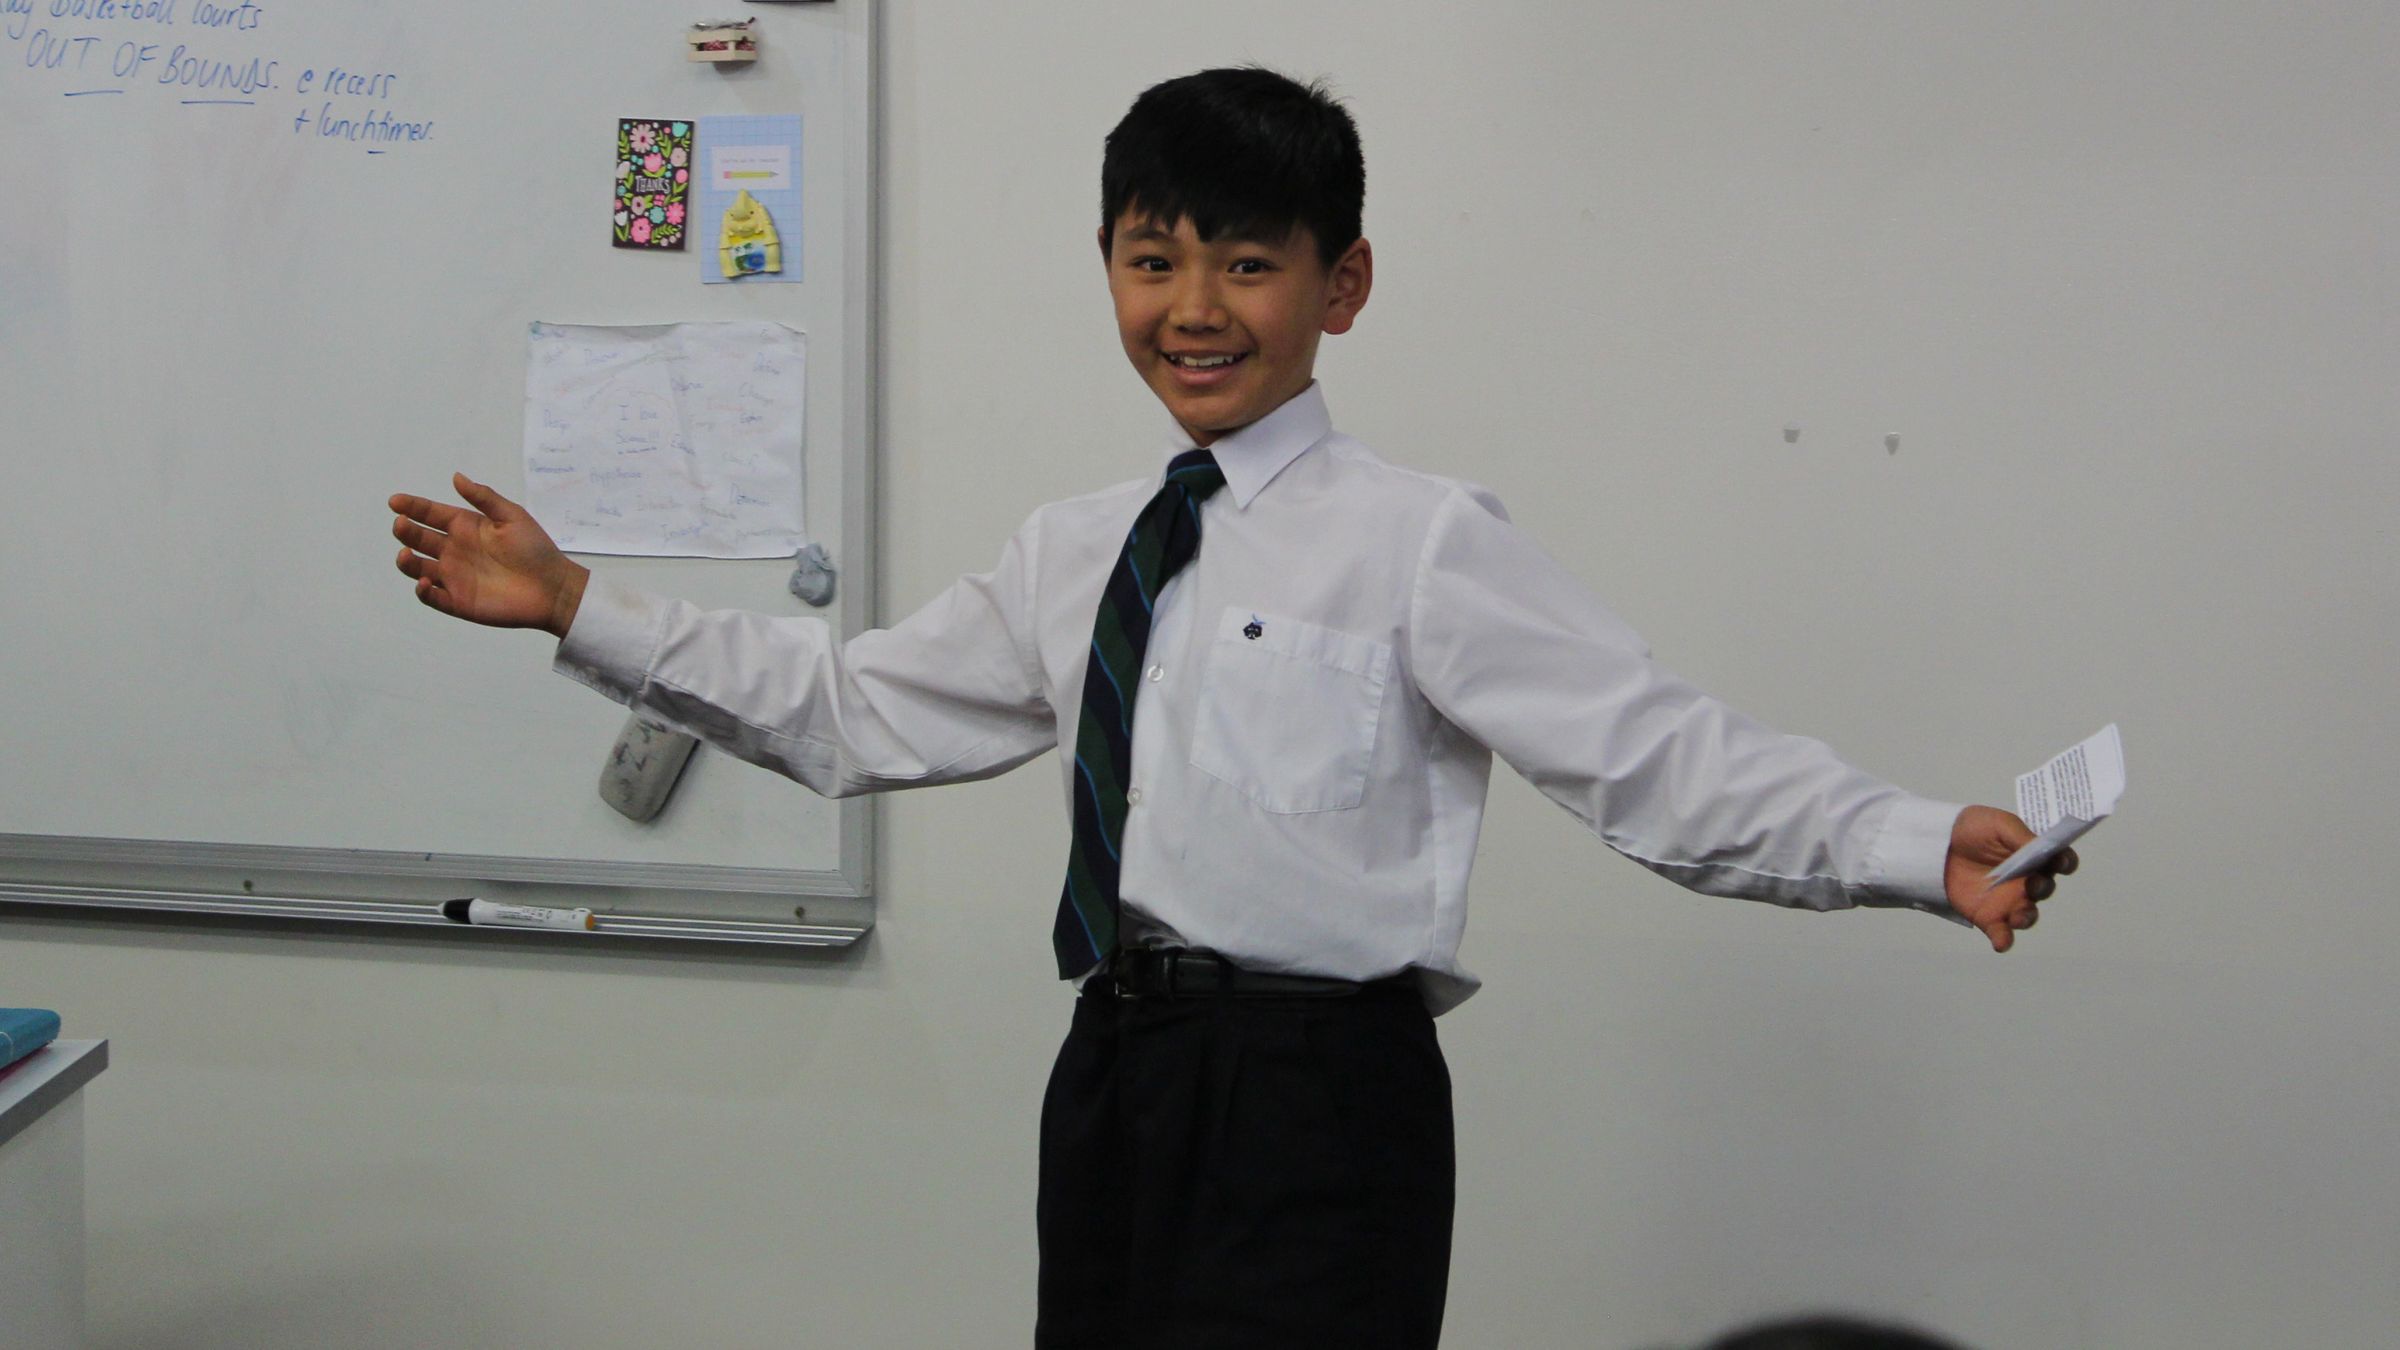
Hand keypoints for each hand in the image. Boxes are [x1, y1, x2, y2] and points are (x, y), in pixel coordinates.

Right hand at [390, 473, 588, 635]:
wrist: (553, 588)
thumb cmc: (535, 549)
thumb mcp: (512, 517)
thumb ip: (484, 498)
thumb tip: (456, 477)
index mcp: (465, 527)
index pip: (431, 514)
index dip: (412, 507)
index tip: (396, 501)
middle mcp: (455, 550)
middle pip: (419, 538)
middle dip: (406, 530)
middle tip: (402, 524)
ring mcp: (454, 577)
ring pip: (417, 567)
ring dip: (406, 560)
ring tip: (406, 553)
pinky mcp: (459, 602)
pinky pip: (432, 597)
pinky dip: (422, 590)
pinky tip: (425, 581)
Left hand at [1943, 804, 2078, 952]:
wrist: (1938, 844)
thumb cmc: (1974, 829)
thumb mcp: (1999, 824)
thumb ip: (2022, 836)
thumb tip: (2043, 846)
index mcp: (2035, 855)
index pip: (2060, 861)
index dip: (2065, 861)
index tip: (2060, 862)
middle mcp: (2027, 880)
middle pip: (2045, 888)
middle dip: (2043, 887)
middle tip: (2032, 883)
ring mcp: (2009, 900)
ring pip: (2027, 915)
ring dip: (2027, 917)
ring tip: (2018, 917)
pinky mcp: (1989, 916)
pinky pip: (2002, 933)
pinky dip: (2004, 940)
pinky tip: (2001, 943)